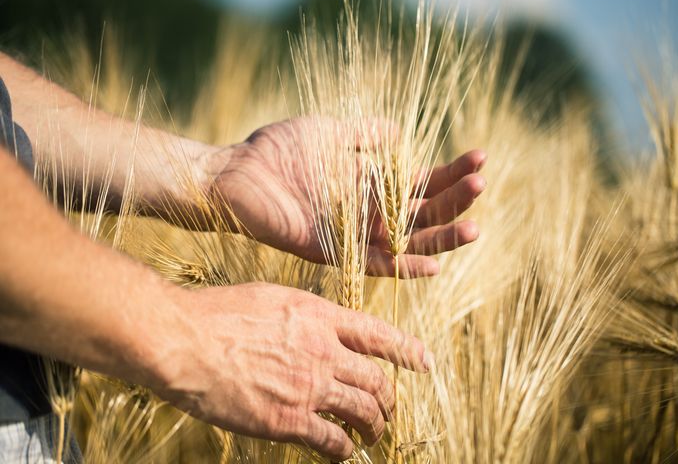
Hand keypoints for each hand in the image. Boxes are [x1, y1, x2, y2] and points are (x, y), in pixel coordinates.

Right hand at [157, 283, 429, 460]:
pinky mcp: (289, 420)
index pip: (379, 334)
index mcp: (320, 317)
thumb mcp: (272, 298)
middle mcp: (324, 351)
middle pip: (376, 380)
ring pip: (363, 412)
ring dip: (374, 427)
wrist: (186, 340)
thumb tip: (318, 324)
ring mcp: (309, 387)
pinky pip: (332, 441)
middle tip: (389, 408)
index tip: (424, 362)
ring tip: (373, 435)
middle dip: (389, 398)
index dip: (407, 350)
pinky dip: (343, 449)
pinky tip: (342, 452)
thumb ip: (304, 314)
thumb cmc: (219, 313)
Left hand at [208, 118, 486, 277]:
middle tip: (482, 184)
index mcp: (370, 183)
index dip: (451, 172)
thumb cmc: (276, 152)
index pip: (421, 183)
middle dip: (454, 200)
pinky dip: (402, 266)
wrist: (234, 174)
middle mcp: (367, 211)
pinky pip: (374, 265)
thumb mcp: (330, 133)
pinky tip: (433, 264)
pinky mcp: (332, 251)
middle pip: (422, 212)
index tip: (480, 157)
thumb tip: (400, 133)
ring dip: (440, 236)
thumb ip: (364, 135)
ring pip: (407, 241)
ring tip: (474, 226)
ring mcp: (352, 234)